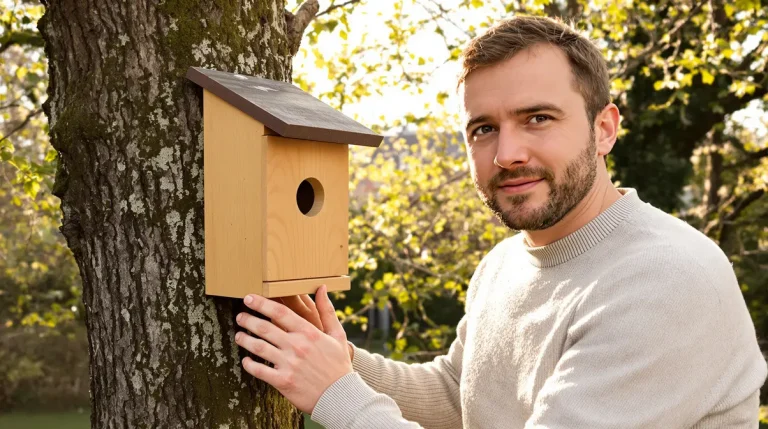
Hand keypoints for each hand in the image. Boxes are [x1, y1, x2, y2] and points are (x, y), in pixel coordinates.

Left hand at [235, 285, 351, 413]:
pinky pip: (259, 370)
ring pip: (258, 347)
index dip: (261, 303)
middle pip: (264, 328)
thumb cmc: (338, 364)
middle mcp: (297, 346)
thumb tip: (322, 288)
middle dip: (248, 319)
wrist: (340, 395)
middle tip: (240, 316)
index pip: (279, 312)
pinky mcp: (283, 381)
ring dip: (244, 339)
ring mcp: (289, 364)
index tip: (249, 298)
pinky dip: (249, 364)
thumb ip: (327, 311)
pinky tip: (245, 360)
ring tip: (238, 335)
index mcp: (309, 332)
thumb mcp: (337, 334)